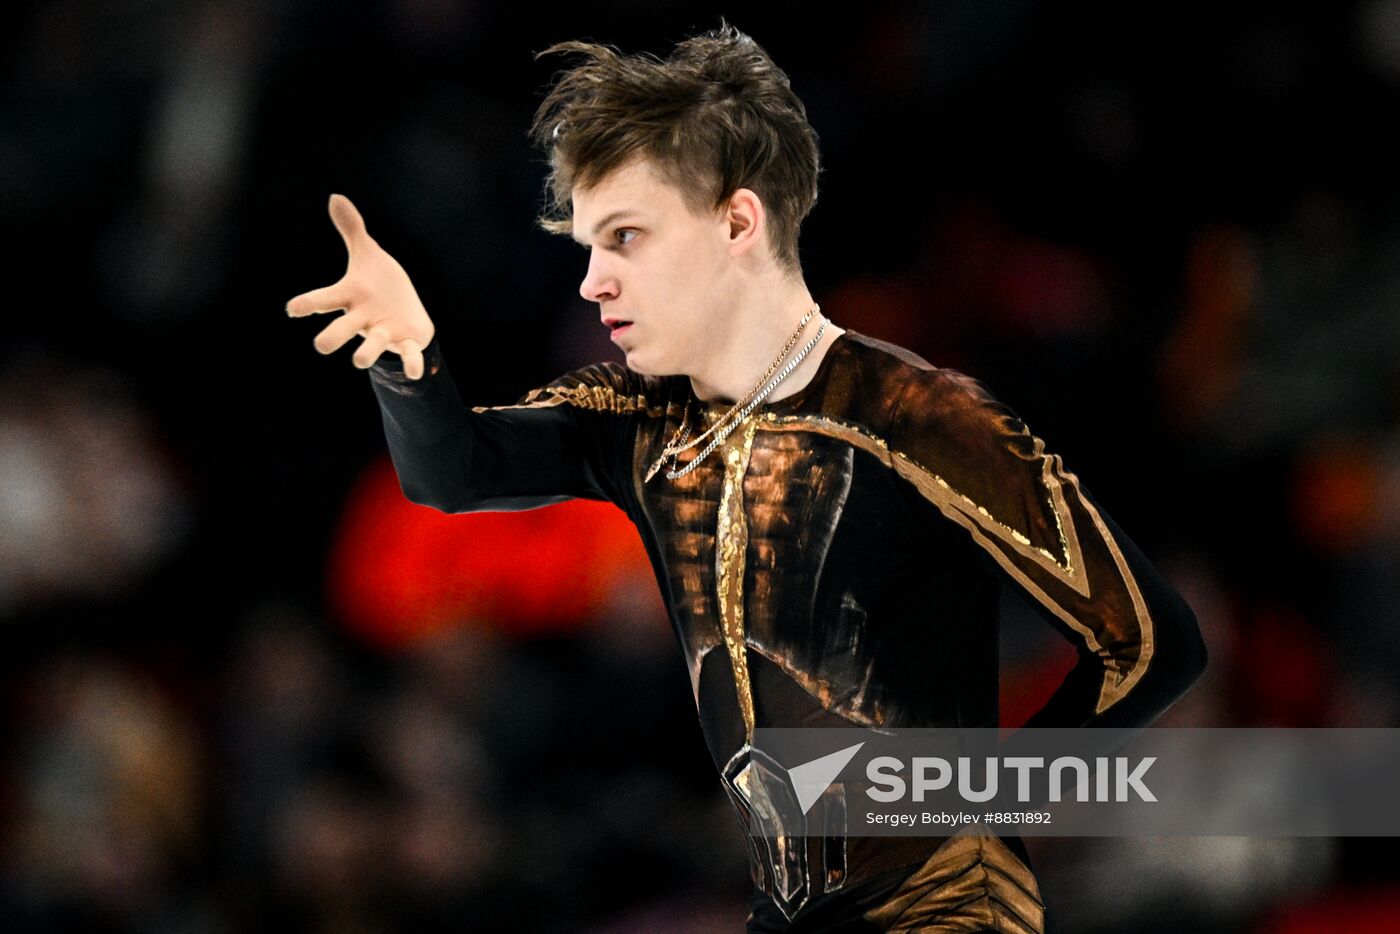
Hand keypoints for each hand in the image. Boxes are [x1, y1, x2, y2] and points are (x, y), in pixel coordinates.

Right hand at [286, 194, 436, 378]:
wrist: (408, 311)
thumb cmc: (380, 284)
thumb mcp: (367, 253)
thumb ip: (351, 228)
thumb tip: (335, 196)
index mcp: (350, 297)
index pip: (323, 299)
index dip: (307, 304)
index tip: (293, 309)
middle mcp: (362, 318)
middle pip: (340, 330)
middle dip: (331, 337)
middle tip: (321, 345)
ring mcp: (383, 332)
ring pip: (371, 347)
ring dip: (366, 352)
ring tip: (359, 359)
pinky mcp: (406, 342)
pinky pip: (409, 356)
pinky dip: (412, 363)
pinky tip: (416, 371)